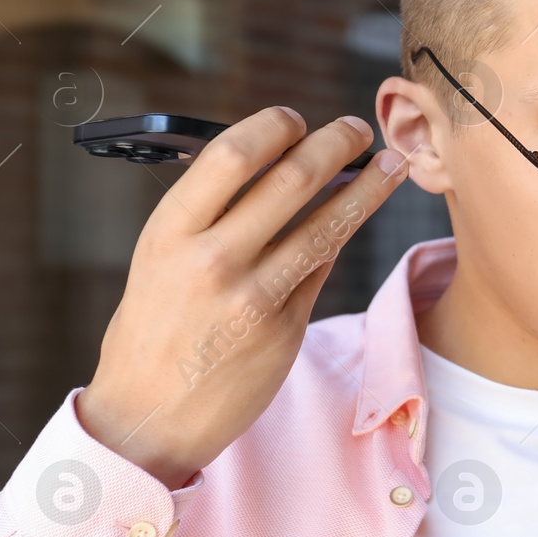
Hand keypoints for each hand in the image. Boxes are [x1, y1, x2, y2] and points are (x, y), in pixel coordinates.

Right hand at [76, 107, 409, 489]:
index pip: (232, 156)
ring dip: (367, 188)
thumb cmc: (152, 329)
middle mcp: (211, 260)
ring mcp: (253, 297)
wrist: (147, 418)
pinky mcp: (285, 329)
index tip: (294, 118)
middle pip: (291, 180)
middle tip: (357, 128)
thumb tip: (267, 163)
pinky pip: (323, 268)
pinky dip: (342, 235)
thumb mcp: (158, 260)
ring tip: (390, 165)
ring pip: (326, 225)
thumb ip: (207, 217)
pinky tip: (358, 214)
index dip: (273, 127)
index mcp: (169, 233)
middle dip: (334, 144)